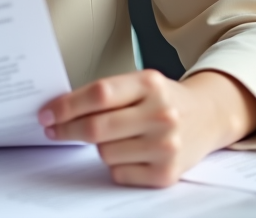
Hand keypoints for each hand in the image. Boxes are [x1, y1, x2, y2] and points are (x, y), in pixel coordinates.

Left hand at [38, 69, 255, 187]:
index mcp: (150, 83)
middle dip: (67, 130)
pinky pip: (119, 173)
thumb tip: (59, 110)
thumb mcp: (141, 83)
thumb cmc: (164, 99)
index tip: (47, 113)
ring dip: (100, 147)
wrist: (208, 116)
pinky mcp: (167, 173)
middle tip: (53, 129)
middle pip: (97, 127)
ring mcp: (166, 146)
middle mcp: (161, 114)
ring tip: (118, 136)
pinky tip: (131, 152)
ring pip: (105, 153)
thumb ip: (107, 93)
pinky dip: (116, 164)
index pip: (99, 94)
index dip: (66, 105)